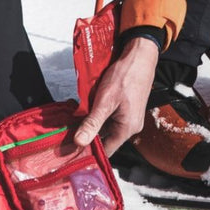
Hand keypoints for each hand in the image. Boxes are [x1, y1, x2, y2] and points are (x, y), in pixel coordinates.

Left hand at [74, 37, 158, 154]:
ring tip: (78, 115)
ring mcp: (129, 118)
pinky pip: (110, 118)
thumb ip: (92, 123)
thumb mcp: (105, 101)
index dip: (88, 151)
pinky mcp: (126, 110)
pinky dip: (98, 115)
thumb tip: (80, 142)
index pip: (106, 151)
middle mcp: (130, 127)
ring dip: (92, 122)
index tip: (71, 148)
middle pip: (105, 139)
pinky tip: (89, 107)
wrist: (140, 58)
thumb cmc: (127, 76)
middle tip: (69, 129)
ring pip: (106, 128)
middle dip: (87, 134)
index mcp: (127, 129)